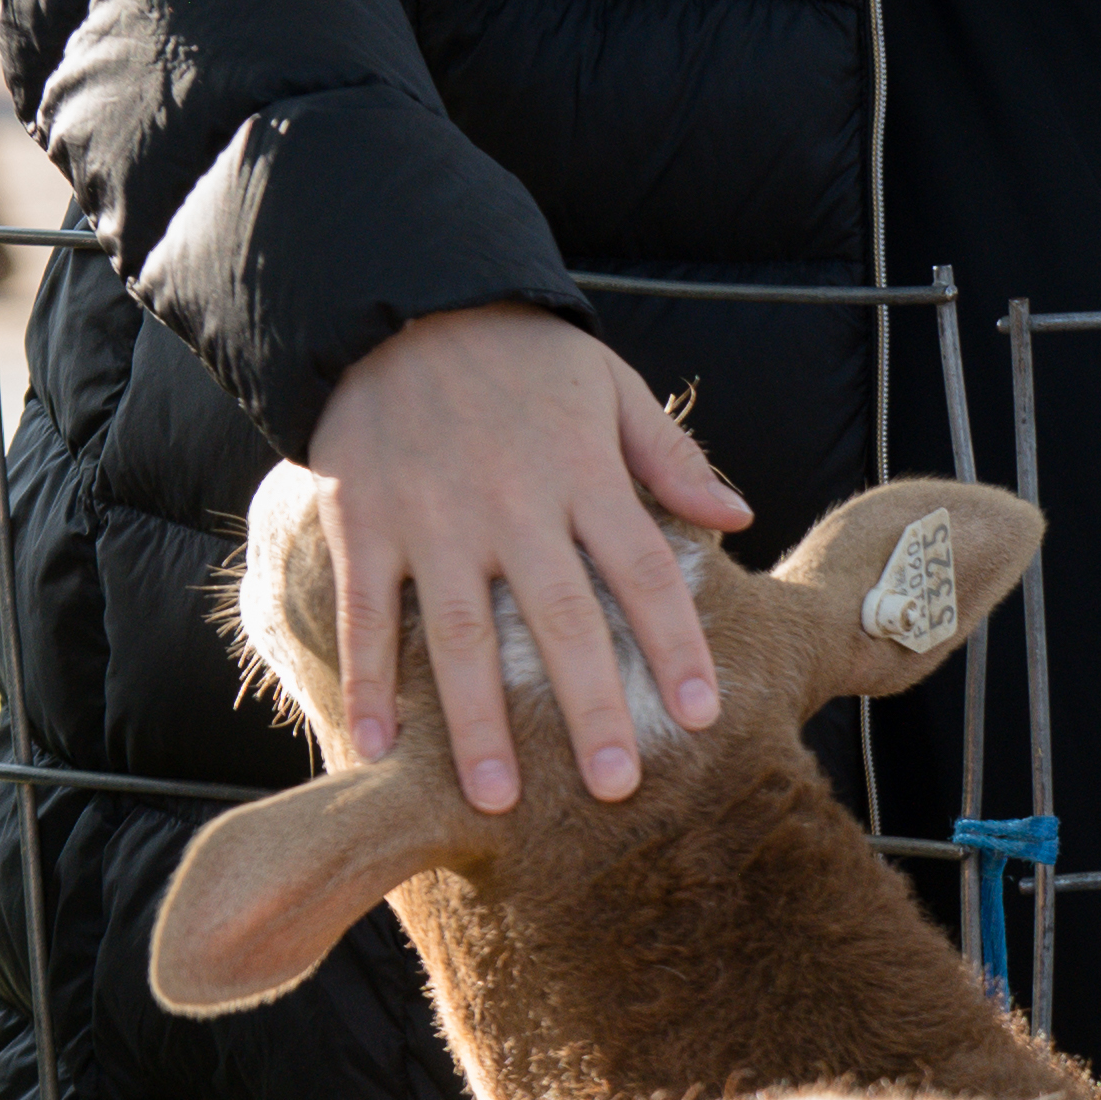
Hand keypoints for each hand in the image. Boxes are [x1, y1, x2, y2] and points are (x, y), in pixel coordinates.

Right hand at [298, 307, 753, 810]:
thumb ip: (669, 457)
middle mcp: (511, 505)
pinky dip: (369, 682)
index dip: (679, 648)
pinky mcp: (362, 521)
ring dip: (479, 722)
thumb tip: (738, 513)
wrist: (394, 298)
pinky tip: (377, 749)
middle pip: (562, 622)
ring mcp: (431, 518)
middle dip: (591, 710)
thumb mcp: (609, 384)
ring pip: (461, 636)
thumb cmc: (517, 352)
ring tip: (499, 800)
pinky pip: (366, 614)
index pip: (647, 574)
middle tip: (618, 787)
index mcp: (582, 475)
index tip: (706, 717)